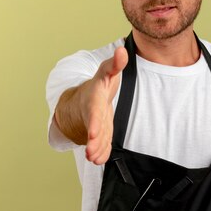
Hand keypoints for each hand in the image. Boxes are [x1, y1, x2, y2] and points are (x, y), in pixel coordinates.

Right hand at [81, 47, 127, 163]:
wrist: (88, 94)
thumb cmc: (100, 83)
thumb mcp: (107, 71)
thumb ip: (116, 63)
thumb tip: (121, 51)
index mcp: (94, 99)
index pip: (94, 112)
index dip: (93, 123)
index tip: (92, 133)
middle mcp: (92, 113)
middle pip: (93, 128)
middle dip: (92, 141)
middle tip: (90, 153)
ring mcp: (95, 123)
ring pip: (95, 138)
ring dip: (95, 149)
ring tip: (95, 158)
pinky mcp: (100, 131)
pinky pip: (100, 143)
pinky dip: (101, 152)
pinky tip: (101, 159)